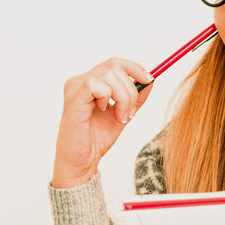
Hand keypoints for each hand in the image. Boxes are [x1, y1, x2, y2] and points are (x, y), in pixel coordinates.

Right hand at [52, 58, 153, 188]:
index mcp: (89, 82)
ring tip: (119, 116)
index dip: (135, 68)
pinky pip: (96, 85)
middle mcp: (79, 81)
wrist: (82, 162)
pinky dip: (108, 98)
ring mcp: (74, 88)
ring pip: (110, 75)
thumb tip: (150, 81)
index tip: (149, 80)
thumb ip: (135, 98)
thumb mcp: (123, 114)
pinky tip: (104, 112)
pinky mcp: (73, 99)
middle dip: (131, 89)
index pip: (115, 63)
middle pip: (115, 66)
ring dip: (123, 97)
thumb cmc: (96, 139)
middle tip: (130, 111)